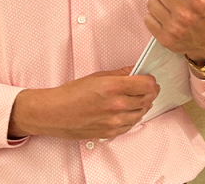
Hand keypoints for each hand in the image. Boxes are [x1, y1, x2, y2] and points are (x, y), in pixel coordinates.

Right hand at [8, 67, 158, 139]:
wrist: (54, 113)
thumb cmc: (71, 94)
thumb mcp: (97, 76)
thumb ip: (120, 74)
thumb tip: (136, 70)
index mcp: (114, 88)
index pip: (148, 85)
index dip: (151, 80)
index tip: (148, 78)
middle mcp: (117, 106)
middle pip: (148, 99)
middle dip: (150, 92)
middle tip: (146, 88)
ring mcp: (114, 121)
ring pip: (142, 113)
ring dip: (143, 105)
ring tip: (136, 99)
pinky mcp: (110, 133)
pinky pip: (131, 125)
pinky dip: (133, 117)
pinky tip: (127, 111)